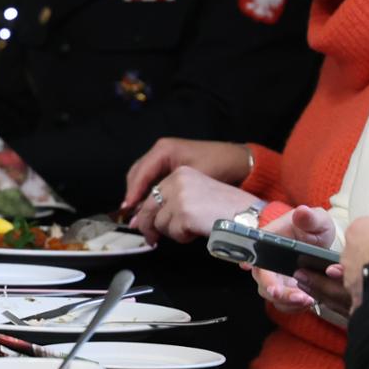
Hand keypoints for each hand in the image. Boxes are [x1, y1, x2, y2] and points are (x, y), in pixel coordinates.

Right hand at [120, 138, 251, 211]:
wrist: (240, 162)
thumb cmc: (219, 167)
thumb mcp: (195, 181)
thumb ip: (171, 198)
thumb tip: (155, 215)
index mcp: (164, 150)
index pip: (141, 173)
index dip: (133, 193)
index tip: (128, 211)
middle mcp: (160, 152)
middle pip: (137, 175)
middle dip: (133, 196)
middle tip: (132, 218)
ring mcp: (164, 158)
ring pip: (142, 178)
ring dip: (140, 197)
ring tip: (140, 217)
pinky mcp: (169, 165)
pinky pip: (152, 180)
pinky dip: (149, 194)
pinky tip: (152, 208)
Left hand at [126, 166, 258, 243]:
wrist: (249, 214)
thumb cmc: (228, 208)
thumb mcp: (198, 193)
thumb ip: (173, 200)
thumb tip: (143, 217)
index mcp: (181, 173)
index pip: (153, 193)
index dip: (146, 212)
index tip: (145, 224)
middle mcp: (178, 181)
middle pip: (148, 208)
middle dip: (148, 226)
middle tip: (151, 239)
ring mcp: (180, 197)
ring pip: (159, 223)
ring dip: (172, 232)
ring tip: (190, 230)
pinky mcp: (184, 214)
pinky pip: (172, 233)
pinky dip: (182, 237)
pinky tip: (197, 232)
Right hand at [251, 206, 337, 314]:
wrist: (320, 240)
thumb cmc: (314, 227)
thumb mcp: (317, 220)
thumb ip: (310, 217)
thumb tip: (302, 212)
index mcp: (267, 243)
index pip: (258, 261)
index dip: (263, 276)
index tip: (274, 287)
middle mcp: (267, 262)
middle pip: (263, 283)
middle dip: (280, 294)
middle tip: (300, 297)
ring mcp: (276, 277)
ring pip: (273, 297)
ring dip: (288, 302)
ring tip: (308, 300)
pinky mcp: (285, 288)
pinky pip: (284, 303)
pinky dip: (294, 306)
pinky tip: (309, 301)